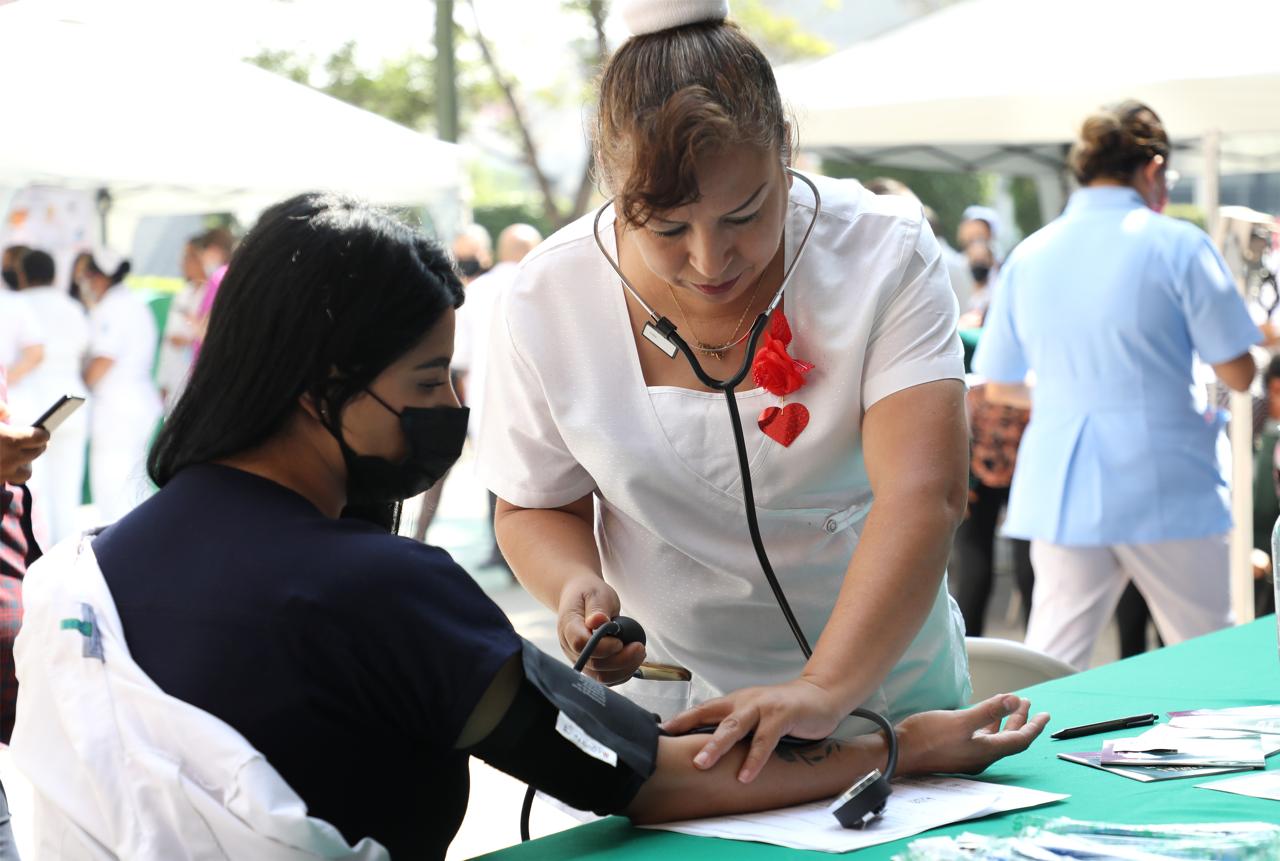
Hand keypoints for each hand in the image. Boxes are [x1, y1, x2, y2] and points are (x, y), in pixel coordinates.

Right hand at [0, 415, 49, 483]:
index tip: (42, 431)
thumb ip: (0, 409)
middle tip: (34, 442)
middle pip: (35, 454)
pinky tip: (3, 465)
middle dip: (36, 447)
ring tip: (20, 457)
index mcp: (9, 440)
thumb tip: (9, 412)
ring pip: (25, 473)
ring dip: (25, 465)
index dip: (42, 433)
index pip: (40, 438)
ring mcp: (1, 475)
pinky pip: (7, 481)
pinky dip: (7, 474)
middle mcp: (9, 460)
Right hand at [557, 575, 644, 684]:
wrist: (579, 598)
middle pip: (593, 664)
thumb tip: (599, 621)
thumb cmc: (589, 594)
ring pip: (600, 677)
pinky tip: (633, 660)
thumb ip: (597, 608)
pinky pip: (606, 678)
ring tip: (639, 653)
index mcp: (568, 626)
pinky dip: (622, 673)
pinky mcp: (589, 666)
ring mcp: (579, 659)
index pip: (581, 644)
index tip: (620, 641)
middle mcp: (569, 647)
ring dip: (624, 669)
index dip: (603, 647)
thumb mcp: (595, 592)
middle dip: (621, 660)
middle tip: (640, 647)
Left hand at [661, 677, 846, 782]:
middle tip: (671, 748)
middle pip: (711, 716)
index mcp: (735, 702)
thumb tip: (712, 752)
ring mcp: (763, 707)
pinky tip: (746, 775)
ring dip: (717, 745)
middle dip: (688, 730)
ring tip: (703, 764)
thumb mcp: (756, 716)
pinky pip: (765, 740)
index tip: (659, 733)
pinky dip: (754, 759)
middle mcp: (745, 702)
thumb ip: (737, 729)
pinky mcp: (783, 715)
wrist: (821, 695)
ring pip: (735, 726)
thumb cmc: (785, 710)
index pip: (702, 710)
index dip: (680, 720)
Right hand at [896, 694, 1048, 775]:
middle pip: (1009, 738)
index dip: (1034, 726)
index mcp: (986, 750)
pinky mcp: (955, 751)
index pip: (1019, 740)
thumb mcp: (960, 720)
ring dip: (1004, 722)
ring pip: (995, 738)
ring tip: (1010, 706)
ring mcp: (967, 755)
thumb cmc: (927, 737)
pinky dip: (988, 725)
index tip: (1046, 714)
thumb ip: (989, 711)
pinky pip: (981, 737)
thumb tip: (1015, 700)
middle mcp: (980, 756)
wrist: (899, 753)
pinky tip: (983, 717)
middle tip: (1029, 704)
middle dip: (1020, 720)